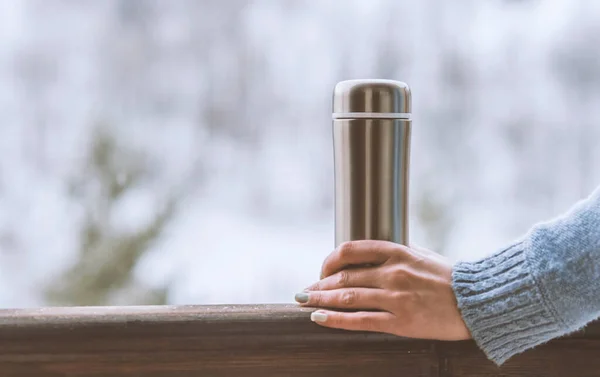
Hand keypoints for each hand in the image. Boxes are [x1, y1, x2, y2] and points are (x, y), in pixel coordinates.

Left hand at [295, 240, 470, 340]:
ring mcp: (396, 297)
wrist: (478, 302)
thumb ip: (396, 252)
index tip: (322, 270)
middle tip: (304, 291)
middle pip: (344, 276)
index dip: (330, 260)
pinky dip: (336, 319)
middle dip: (319, 284)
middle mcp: (393, 272)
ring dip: (321, 299)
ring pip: (348, 296)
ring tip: (304, 302)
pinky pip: (361, 320)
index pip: (351, 250)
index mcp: (397, 252)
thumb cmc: (450, 278)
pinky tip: (319, 317)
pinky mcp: (401, 321)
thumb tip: (371, 252)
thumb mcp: (422, 255)